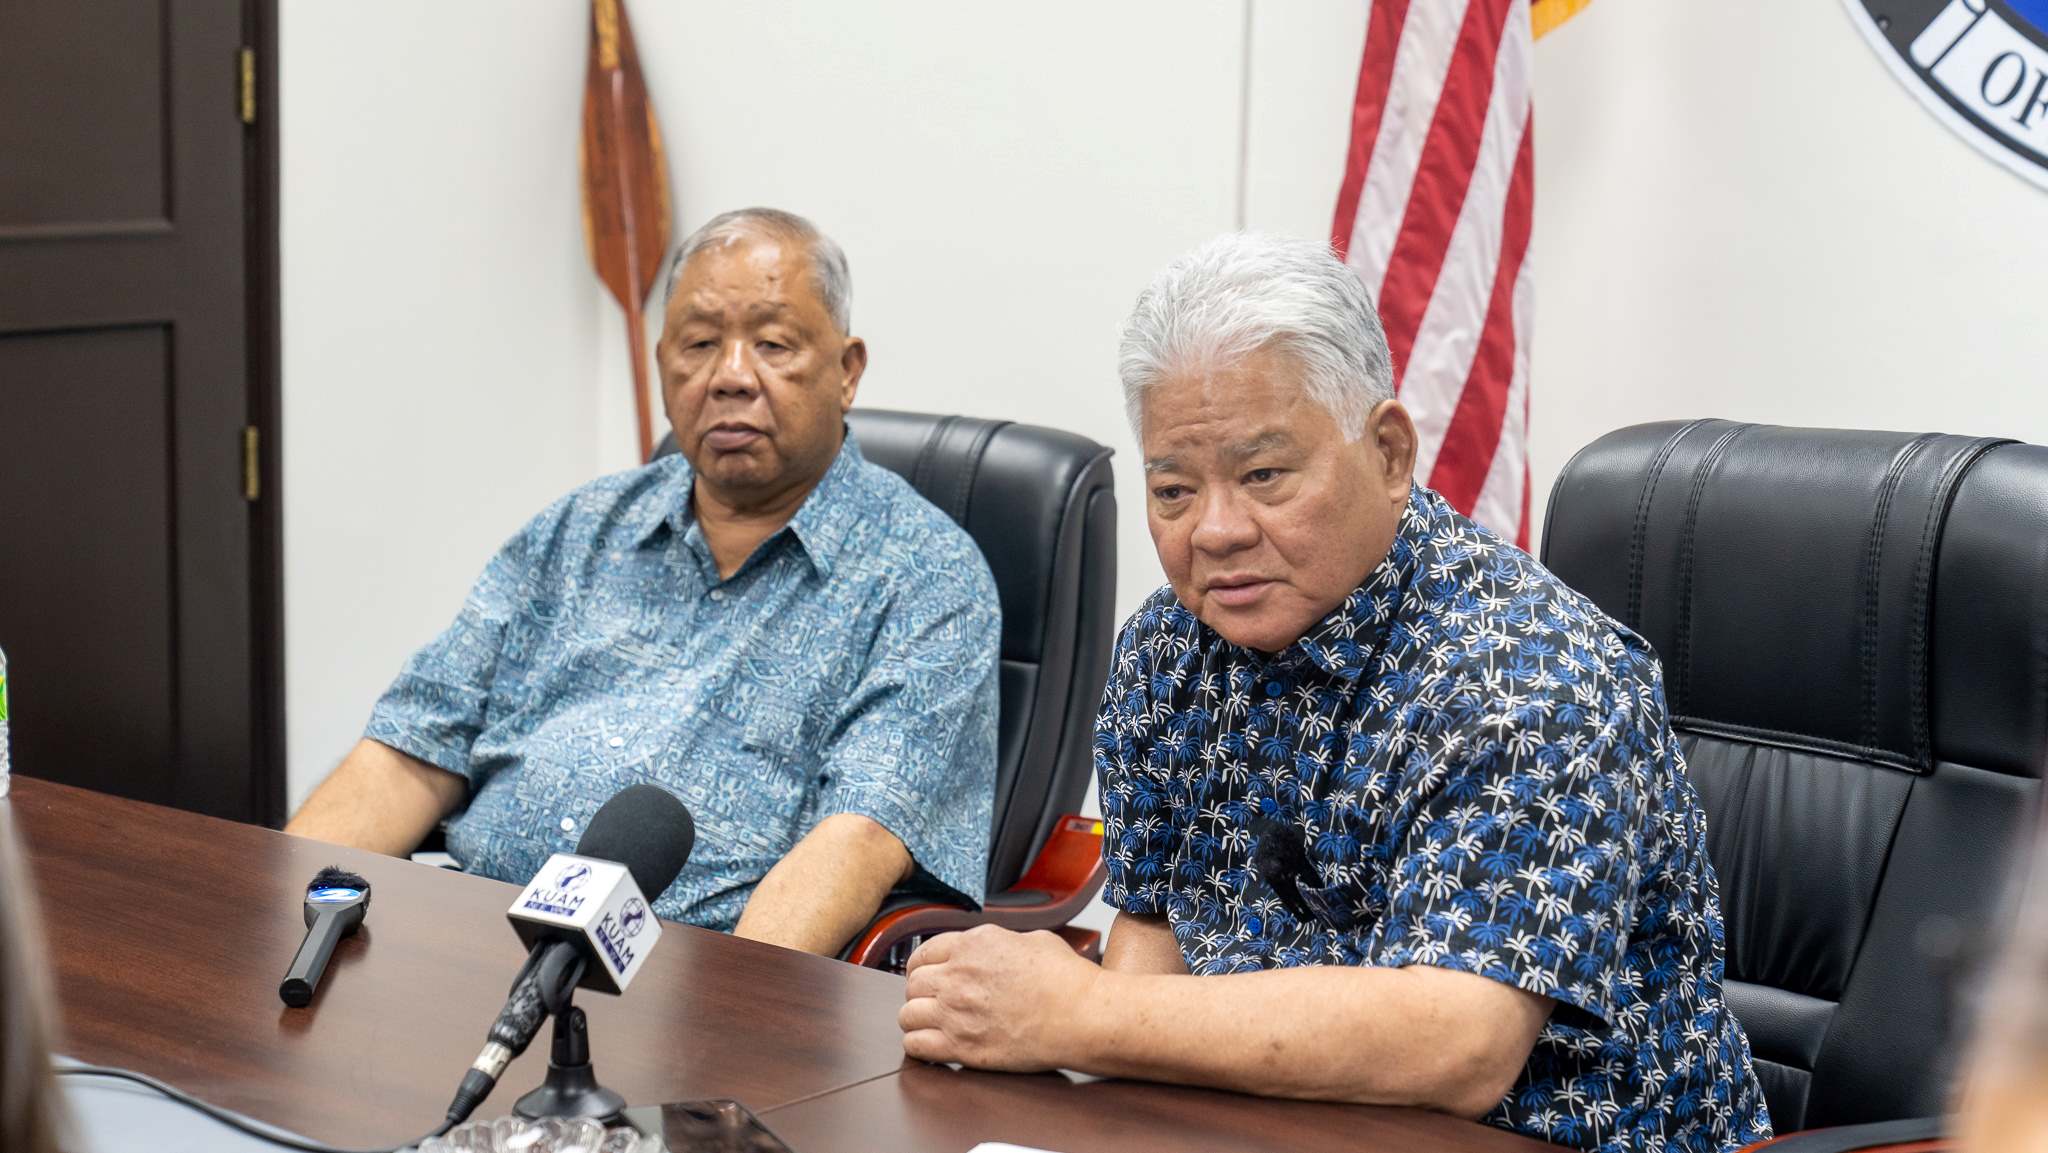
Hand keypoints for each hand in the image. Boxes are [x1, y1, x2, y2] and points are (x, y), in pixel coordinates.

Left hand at [898, 924, 1101, 1072]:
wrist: (1082, 1016)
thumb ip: (1001, 942)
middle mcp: (958, 977)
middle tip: (934, 1001)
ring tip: (932, 1024)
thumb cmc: (1067, 980)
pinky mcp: (963, 1048)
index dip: (922, 966)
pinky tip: (933, 1045)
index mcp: (973, 945)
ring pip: (907, 1015)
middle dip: (921, 992)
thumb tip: (996, 949)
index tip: (927, 976)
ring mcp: (956, 1013)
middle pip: (912, 984)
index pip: (922, 954)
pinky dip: (919, 1045)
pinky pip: (916, 1046)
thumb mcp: (1032, 939)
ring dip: (917, 1018)